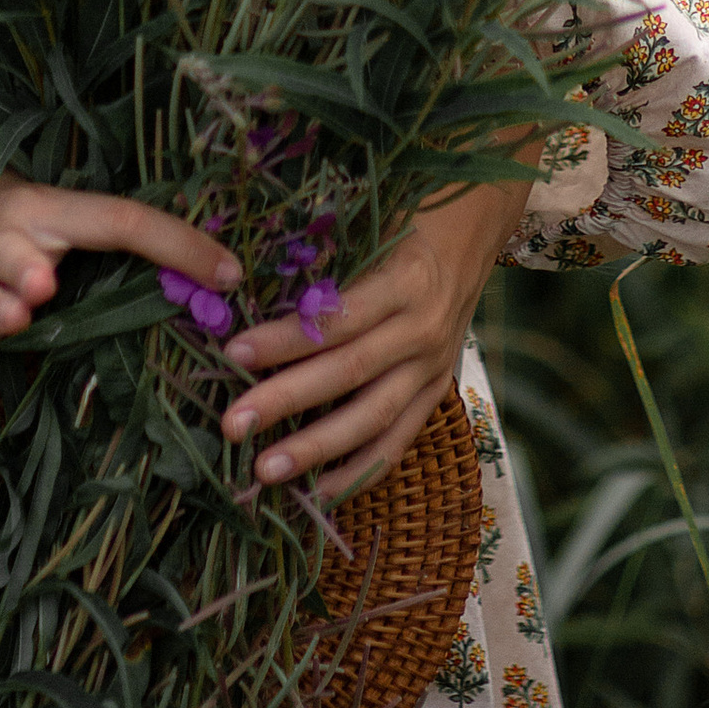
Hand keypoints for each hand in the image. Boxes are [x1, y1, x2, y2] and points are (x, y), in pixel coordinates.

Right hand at [0, 113, 240, 399]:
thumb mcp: (35, 204)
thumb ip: (92, 239)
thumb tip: (199, 279)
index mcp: (40, 207)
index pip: (116, 219)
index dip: (175, 243)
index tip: (229, 274)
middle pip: (16, 250)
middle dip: (30, 268)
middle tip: (48, 283)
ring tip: (17, 319)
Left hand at [220, 176, 529, 502]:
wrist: (477, 227)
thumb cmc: (408, 217)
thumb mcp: (372, 222)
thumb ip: (324, 259)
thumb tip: (241, 289)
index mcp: (405, 280)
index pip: (337, 319)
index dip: (285, 339)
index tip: (231, 354)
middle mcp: (423, 329)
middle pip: (349, 373)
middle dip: (287, 401)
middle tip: (233, 425)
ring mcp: (434, 366)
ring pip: (374, 417)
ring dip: (317, 449)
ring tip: (264, 471)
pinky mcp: (438, 390)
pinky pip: (398, 440)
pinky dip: (359, 470)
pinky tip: (317, 491)